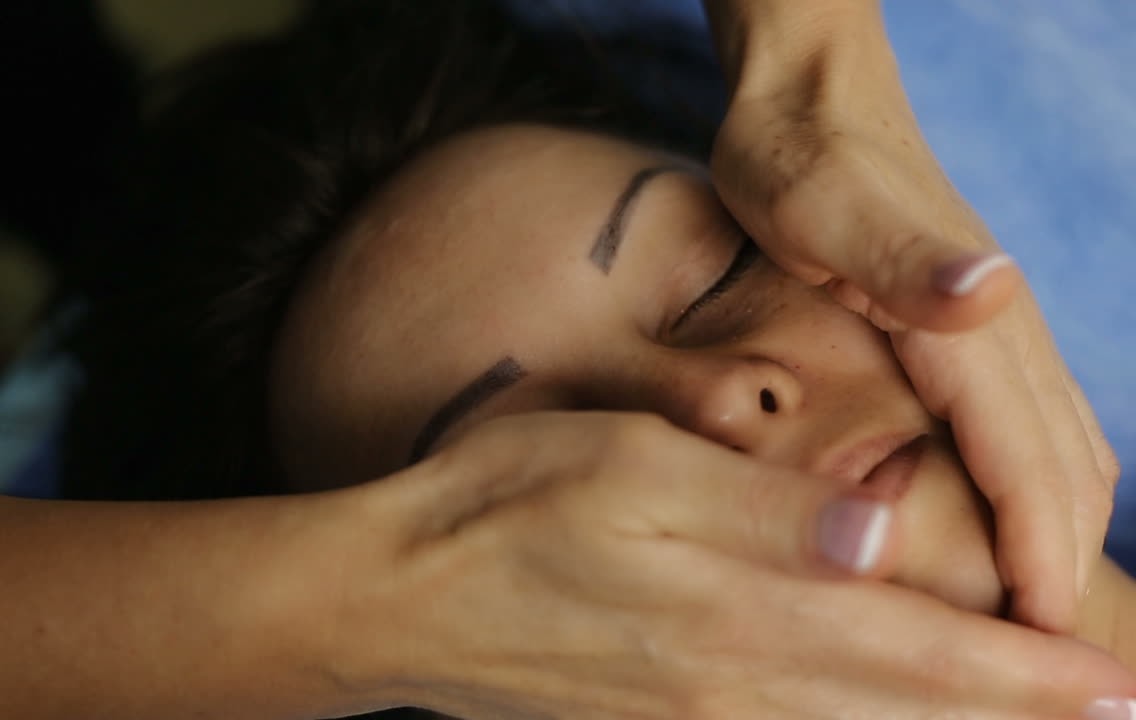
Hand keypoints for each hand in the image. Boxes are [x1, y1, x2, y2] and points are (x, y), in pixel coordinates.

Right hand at [318, 412, 1132, 718]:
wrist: (397, 598)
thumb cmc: (505, 503)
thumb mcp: (627, 465)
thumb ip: (757, 509)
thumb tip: (878, 536)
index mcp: (733, 611)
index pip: (911, 648)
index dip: (1020, 673)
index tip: (1113, 685)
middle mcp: (727, 687)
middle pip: (901, 716)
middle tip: (1112, 718)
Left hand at [704, 1, 1116, 632]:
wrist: (807, 98)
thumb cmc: (796, 154)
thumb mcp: (824, 200)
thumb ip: (903, 252)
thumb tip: (994, 292)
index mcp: (969, 326)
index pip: (1026, 468)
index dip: (1036, 564)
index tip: (1038, 651)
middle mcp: (999, 333)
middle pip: (1062, 473)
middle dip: (1060, 570)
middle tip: (1040, 663)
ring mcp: (989, 330)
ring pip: (1059, 450)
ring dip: (1057, 535)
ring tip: (1030, 618)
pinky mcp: (964, 327)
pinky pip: (1028, 423)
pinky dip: (1036, 487)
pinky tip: (1008, 520)